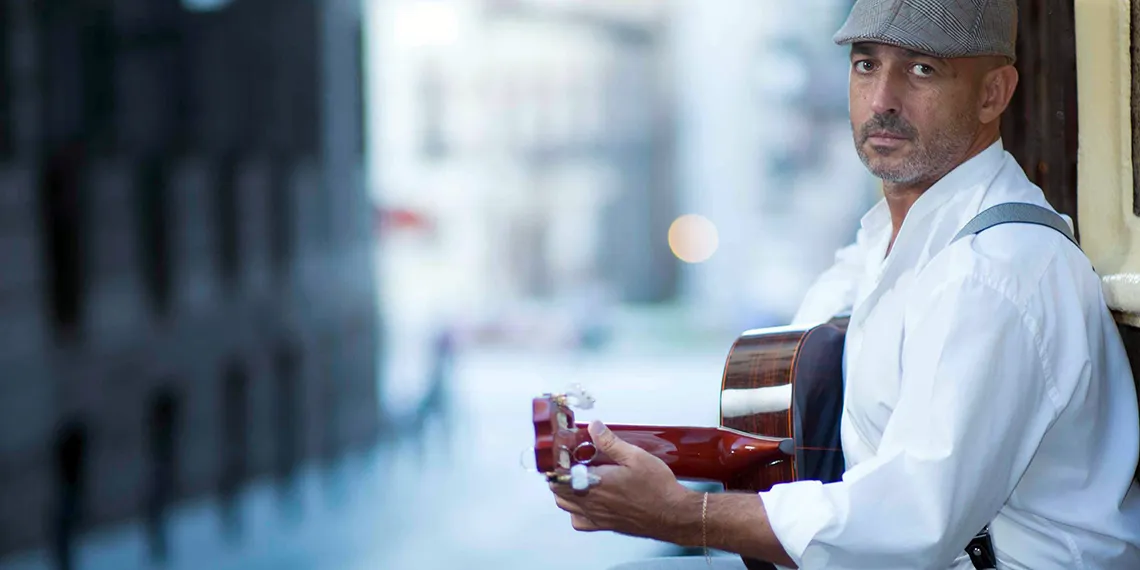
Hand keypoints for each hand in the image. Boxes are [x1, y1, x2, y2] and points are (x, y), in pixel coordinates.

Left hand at [549, 420, 692, 540]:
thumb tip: (593, 427)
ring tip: (578, 478)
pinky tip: (588, 500)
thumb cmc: (657, 488)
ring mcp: (596, 516)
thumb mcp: (635, 456)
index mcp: (596, 483)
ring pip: (566, 506)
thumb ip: (610, 442)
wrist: (672, 515)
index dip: (556, 464)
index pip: (560, 476)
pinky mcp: (604, 526)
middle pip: (558, 491)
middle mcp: (592, 502)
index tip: (561, 454)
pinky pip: (579, 521)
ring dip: (565, 492)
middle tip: (570, 463)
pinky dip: (576, 511)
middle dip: (560, 476)